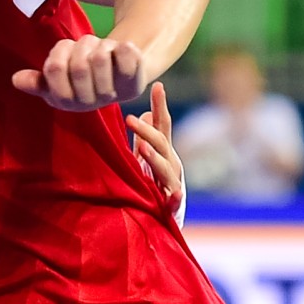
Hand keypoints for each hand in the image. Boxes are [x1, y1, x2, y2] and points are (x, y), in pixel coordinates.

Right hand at [12, 35, 145, 111]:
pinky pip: (126, 54)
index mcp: (69, 102)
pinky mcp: (136, 79)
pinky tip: (119, 52)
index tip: (63, 59)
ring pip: (101, 57)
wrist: (123, 76)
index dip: (57, 55)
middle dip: (80, 47)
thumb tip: (16, 80)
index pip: (53, 69)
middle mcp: (92, 102)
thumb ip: (38, 80)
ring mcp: (115, 91)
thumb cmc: (85, 76)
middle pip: (79, 64)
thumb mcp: (58, 77)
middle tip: (84, 49)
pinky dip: (122, 46)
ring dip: (98, 44)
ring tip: (100, 51)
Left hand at [126, 81, 183, 218]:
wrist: (162, 218)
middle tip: (130, 119)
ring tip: (142, 148)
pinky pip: (173, 198)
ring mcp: (173, 182)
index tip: (157, 85)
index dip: (160, 105)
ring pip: (165, 167)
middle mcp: (171, 162)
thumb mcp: (147, 159)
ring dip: (154, 156)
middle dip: (146, 130)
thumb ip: (144, 138)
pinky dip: (173, 195)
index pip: (162, 123)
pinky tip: (172, 192)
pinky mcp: (173, 203)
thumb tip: (144, 114)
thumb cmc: (153, 184)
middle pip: (160, 141)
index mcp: (163, 150)